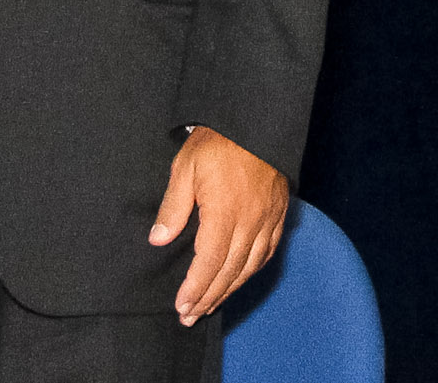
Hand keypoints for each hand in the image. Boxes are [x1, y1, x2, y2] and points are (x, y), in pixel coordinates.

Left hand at [151, 128, 289, 323]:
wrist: (256, 119)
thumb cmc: (218, 141)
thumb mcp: (185, 167)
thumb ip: (173, 206)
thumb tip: (158, 240)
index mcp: (224, 212)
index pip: (209, 263)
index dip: (195, 289)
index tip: (181, 307)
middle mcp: (250, 221)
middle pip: (229, 271)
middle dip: (209, 298)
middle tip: (190, 317)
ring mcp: (268, 218)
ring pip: (250, 266)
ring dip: (230, 290)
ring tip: (211, 305)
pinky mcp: (279, 212)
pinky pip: (268, 251)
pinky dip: (253, 270)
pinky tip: (241, 277)